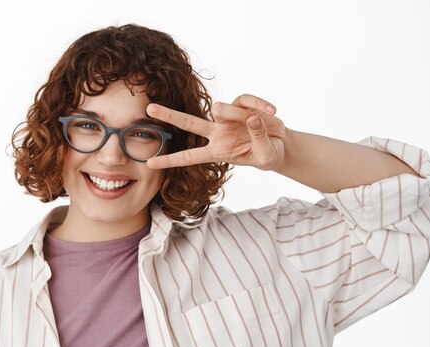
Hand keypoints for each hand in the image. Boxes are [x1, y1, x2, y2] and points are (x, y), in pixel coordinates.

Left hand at [145, 94, 288, 170]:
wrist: (281, 143)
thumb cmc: (268, 154)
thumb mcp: (266, 156)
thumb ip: (259, 138)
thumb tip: (251, 118)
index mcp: (218, 151)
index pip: (189, 157)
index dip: (170, 161)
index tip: (149, 163)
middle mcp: (217, 134)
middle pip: (189, 123)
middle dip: (169, 116)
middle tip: (149, 108)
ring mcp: (227, 118)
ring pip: (219, 109)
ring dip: (237, 114)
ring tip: (259, 120)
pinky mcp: (240, 105)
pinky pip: (244, 100)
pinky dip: (259, 104)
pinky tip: (272, 110)